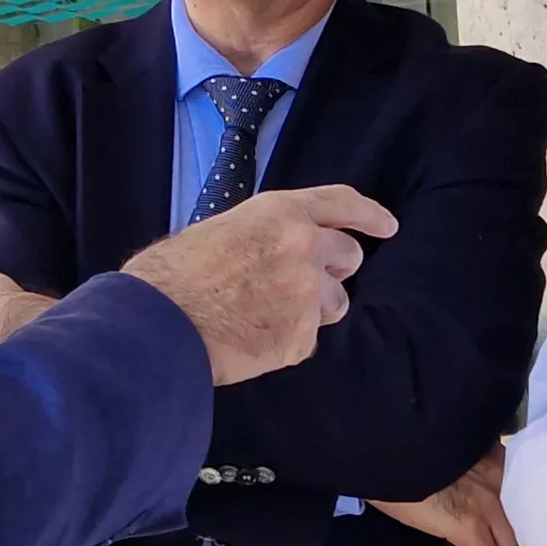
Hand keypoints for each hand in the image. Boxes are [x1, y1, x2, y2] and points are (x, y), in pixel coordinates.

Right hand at [118, 185, 396, 384]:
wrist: (158, 325)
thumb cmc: (171, 275)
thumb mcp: (219, 230)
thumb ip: (260, 233)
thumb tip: (271, 247)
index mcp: (280, 213)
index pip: (342, 203)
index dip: (370, 214)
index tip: (388, 226)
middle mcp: (304, 247)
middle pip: (349, 256)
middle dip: (333, 269)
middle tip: (303, 282)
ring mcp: (307, 294)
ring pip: (335, 303)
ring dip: (313, 310)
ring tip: (267, 317)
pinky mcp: (301, 337)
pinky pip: (308, 339)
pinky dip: (286, 342)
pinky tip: (252, 339)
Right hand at [379, 445, 536, 545]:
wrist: (394, 451)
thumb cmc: (415, 457)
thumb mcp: (454, 458)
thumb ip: (472, 471)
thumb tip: (471, 495)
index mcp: (498, 465)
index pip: (529, 504)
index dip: (535, 532)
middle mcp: (501, 483)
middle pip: (530, 531)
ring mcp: (487, 503)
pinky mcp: (469, 522)